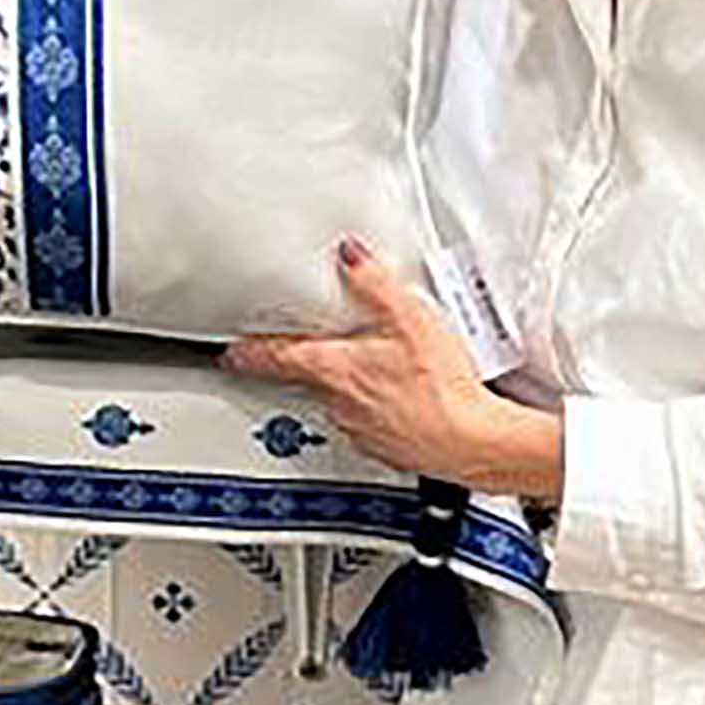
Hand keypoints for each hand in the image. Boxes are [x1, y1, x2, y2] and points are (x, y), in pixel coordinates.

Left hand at [228, 241, 562, 503]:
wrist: (472, 442)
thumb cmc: (441, 388)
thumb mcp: (409, 319)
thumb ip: (375, 283)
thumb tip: (349, 256)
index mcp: (334, 369)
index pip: (277, 357)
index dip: (251, 352)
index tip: (233, 352)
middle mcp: (338, 403)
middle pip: (308, 379)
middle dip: (310, 365)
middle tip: (317, 350)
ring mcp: (360, 429)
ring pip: (340, 402)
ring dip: (349, 388)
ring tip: (375, 372)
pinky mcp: (386, 448)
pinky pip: (370, 424)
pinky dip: (378, 411)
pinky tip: (402, 401)